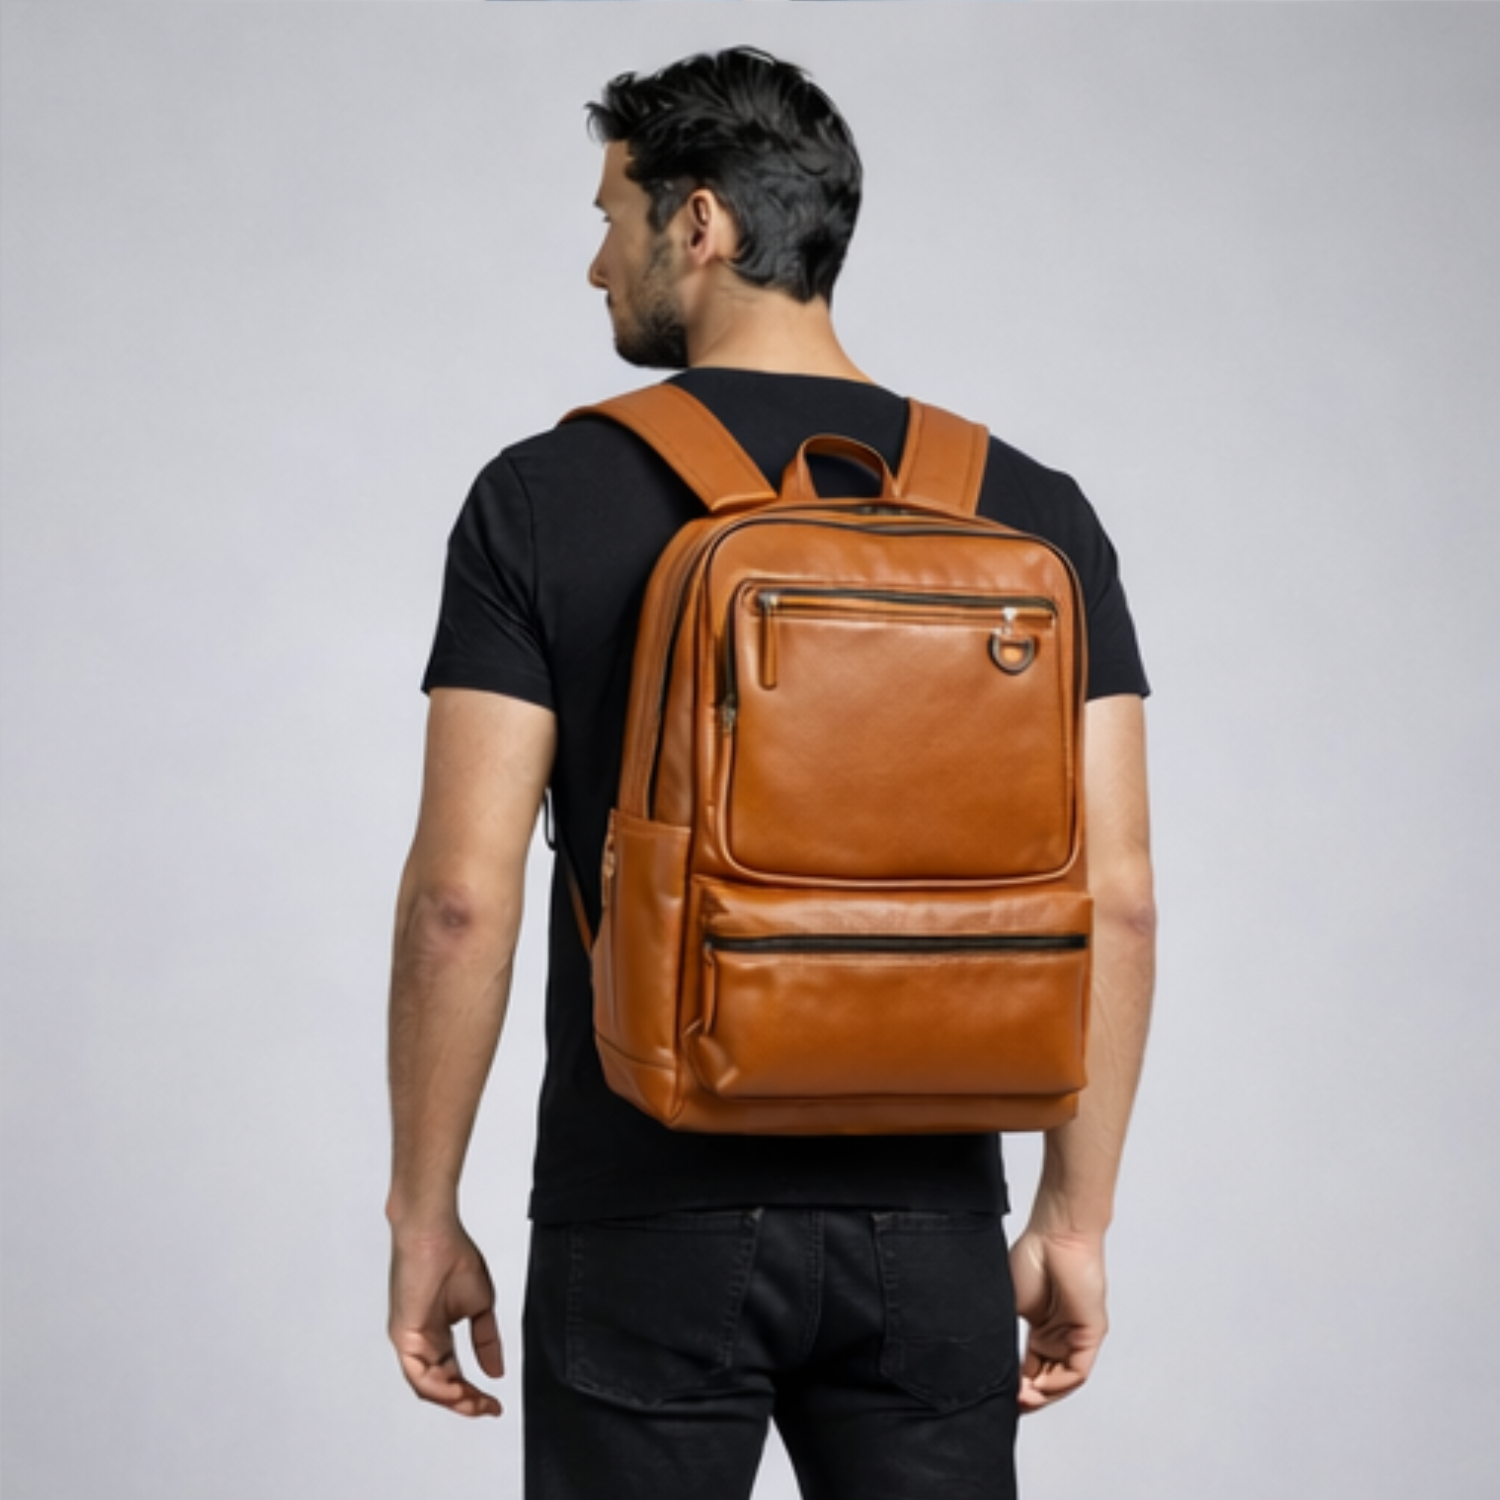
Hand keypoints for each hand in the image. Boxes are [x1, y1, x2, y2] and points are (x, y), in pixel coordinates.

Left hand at [388, 1218, 504, 1416]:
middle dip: (465, 1403)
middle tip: (487, 1408)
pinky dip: (437, 1386)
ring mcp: (409, 1339)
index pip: (453, 1375)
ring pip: (426, 1386)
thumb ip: (486, 1340)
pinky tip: (456, 1389)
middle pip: (439, 1387)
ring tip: (474, 1403)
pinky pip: (416, 1371)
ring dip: (451, 1399)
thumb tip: (496, 1371)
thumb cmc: (453, 1256)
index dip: (474, 1394)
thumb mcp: (480, 1305)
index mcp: (436, 1335)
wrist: (434, 1231)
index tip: (495, 1404)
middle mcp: (420, 1342)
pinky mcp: (403, 1333)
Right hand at [1009, 1226, 1107, 1413]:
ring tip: (1020, 1398)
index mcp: (1041, 1328)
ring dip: (1042, 1394)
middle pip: (1047, 1379)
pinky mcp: (1091, 1334)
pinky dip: (1057, 1384)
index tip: (998, 1394)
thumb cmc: (1031, 1256)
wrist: (1055, 1234)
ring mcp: (1077, 1336)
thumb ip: (1004, 1334)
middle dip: (1028, 1395)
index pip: (1031, 1368)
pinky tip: (1037, 1387)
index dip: (1015, 1385)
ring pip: (1061, 1380)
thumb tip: (987, 1361)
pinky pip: (1077, 1371)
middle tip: (1008, 1401)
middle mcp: (1060, 1335)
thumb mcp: (1009, 1304)